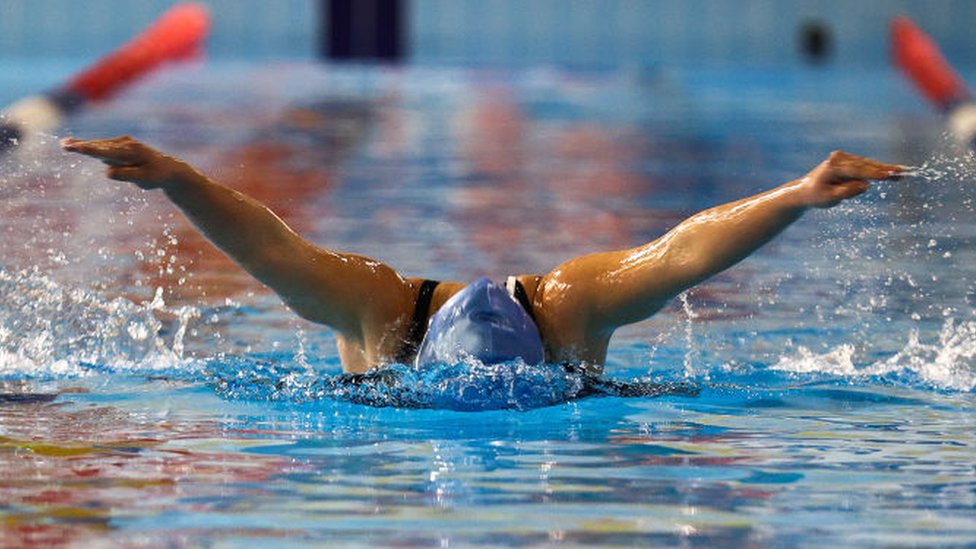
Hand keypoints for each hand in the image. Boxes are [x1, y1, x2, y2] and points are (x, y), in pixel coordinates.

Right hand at [62, 135, 189, 189]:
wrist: (168, 168)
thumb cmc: (156, 176)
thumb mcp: (145, 180)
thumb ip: (127, 175)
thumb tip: (107, 172)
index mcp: (132, 152)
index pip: (108, 152)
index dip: (92, 151)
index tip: (79, 148)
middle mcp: (126, 143)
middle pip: (100, 146)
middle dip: (82, 146)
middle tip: (64, 144)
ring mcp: (122, 143)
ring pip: (100, 146)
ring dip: (83, 145)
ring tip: (64, 144)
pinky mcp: (119, 145)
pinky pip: (102, 147)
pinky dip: (89, 146)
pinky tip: (72, 143)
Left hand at [800, 150, 904, 208]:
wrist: (805, 190)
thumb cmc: (816, 196)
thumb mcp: (830, 199)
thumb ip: (846, 192)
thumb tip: (865, 185)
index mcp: (832, 166)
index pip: (856, 170)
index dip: (872, 173)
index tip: (886, 175)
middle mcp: (839, 158)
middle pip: (865, 165)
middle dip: (883, 169)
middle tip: (901, 173)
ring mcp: (844, 158)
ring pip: (868, 164)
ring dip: (884, 169)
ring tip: (901, 173)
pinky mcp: (849, 161)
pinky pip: (865, 165)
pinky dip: (877, 169)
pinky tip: (892, 172)